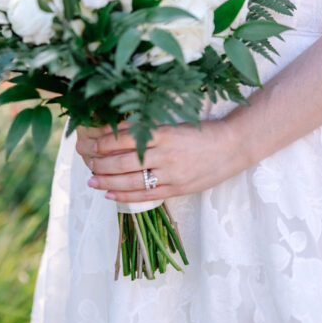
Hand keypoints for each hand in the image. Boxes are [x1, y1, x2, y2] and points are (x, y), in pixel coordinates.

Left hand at [76, 118, 243, 202]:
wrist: (233, 145)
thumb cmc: (203, 132)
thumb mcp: (175, 125)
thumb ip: (150, 130)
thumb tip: (119, 132)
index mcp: (164, 133)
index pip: (126, 138)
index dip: (105, 141)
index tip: (92, 141)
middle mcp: (165, 154)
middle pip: (124, 161)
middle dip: (102, 164)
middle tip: (88, 164)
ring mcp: (171, 174)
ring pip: (131, 180)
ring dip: (108, 182)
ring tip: (92, 181)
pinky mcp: (177, 189)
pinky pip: (146, 195)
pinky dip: (125, 196)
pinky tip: (110, 195)